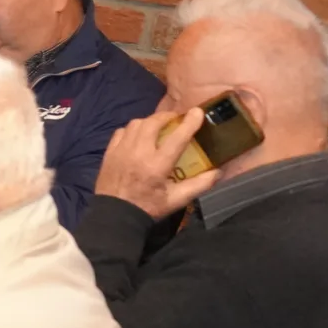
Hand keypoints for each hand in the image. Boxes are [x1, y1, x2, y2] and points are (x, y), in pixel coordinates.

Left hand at [95, 107, 215, 221]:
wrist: (114, 215)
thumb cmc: (147, 208)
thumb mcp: (177, 200)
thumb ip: (199, 185)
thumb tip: (218, 171)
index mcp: (157, 165)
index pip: (176, 138)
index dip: (188, 123)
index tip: (197, 112)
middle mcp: (138, 153)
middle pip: (152, 123)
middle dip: (166, 116)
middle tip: (177, 118)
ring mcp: (121, 151)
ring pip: (135, 124)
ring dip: (149, 121)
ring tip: (159, 126)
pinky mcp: (109, 153)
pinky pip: (121, 132)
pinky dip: (132, 129)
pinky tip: (139, 135)